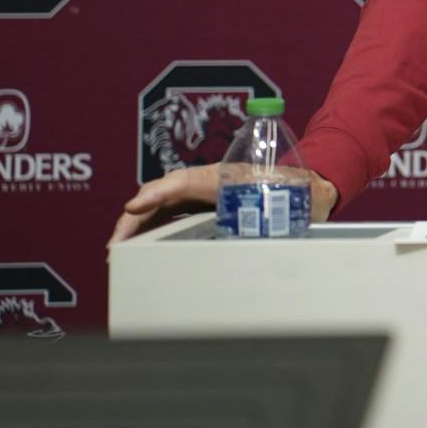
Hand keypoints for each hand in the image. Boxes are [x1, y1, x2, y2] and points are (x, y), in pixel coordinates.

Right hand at [108, 163, 338, 244]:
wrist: (310, 186)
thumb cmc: (299, 190)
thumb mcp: (287, 199)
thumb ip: (277, 212)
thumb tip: (267, 235)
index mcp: (227, 175)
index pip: (184, 181)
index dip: (157, 193)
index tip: (135, 206)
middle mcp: (209, 181)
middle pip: (163, 194)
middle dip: (134, 217)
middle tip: (115, 246)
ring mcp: (203, 192)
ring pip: (161, 205)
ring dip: (136, 225)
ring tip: (118, 252)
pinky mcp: (202, 204)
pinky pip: (170, 213)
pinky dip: (150, 228)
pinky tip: (136, 246)